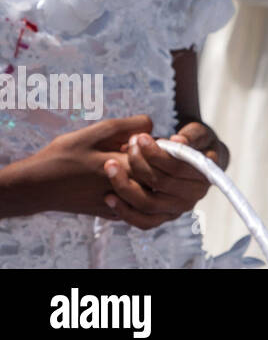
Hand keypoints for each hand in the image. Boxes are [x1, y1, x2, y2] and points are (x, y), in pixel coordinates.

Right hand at [0, 115, 150, 219]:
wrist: (35, 188)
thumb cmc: (62, 155)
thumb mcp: (93, 133)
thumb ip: (126, 126)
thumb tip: (152, 126)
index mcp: (124, 168)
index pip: (159, 155)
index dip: (156, 142)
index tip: (142, 138)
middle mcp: (125, 190)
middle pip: (157, 173)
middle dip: (152, 158)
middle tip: (134, 149)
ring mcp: (119, 205)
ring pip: (148, 188)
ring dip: (144, 173)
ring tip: (125, 162)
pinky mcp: (112, 214)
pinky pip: (135, 200)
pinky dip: (134, 186)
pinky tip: (118, 176)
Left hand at [102, 124, 221, 228]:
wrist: (195, 157)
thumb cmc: (195, 143)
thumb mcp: (199, 133)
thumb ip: (191, 135)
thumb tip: (178, 140)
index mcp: (205, 175)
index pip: (178, 168)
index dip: (157, 154)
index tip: (140, 138)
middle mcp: (193, 196)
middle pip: (160, 184)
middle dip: (138, 163)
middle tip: (126, 146)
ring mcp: (177, 210)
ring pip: (148, 204)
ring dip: (125, 186)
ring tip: (110, 166)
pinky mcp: (162, 218)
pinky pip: (142, 221)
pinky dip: (124, 211)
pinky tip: (108, 196)